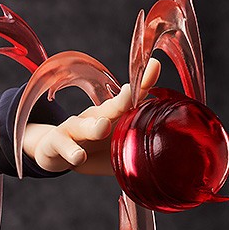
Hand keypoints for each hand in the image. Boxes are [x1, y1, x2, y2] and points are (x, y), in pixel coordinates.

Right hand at [23, 58, 160, 175]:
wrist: (55, 151)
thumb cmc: (94, 149)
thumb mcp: (119, 150)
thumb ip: (139, 153)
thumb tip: (173, 164)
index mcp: (112, 116)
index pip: (130, 100)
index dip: (143, 84)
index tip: (154, 65)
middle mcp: (94, 117)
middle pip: (109, 108)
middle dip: (121, 100)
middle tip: (132, 94)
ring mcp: (74, 128)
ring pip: (83, 125)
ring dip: (93, 127)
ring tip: (102, 128)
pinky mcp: (57, 143)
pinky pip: (63, 145)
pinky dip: (71, 151)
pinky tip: (78, 157)